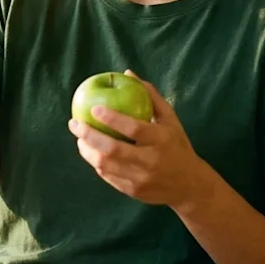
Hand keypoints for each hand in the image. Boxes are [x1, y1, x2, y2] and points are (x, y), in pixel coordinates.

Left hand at [68, 70, 211, 210]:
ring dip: (87, 151)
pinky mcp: (133, 191)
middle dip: (89, 135)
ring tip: (79, 138)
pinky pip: (108, 176)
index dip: (112, 118)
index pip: (133, 129)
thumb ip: (150, 96)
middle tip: (74, 123)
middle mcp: (151, 161)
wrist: (189, 185)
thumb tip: (127, 72)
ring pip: (105, 165)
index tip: (93, 108)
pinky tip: (91, 152)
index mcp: (162, 140)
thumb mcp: (170, 119)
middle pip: (113, 150)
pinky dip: (97, 163)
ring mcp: (141, 179)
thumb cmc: (176, 144)